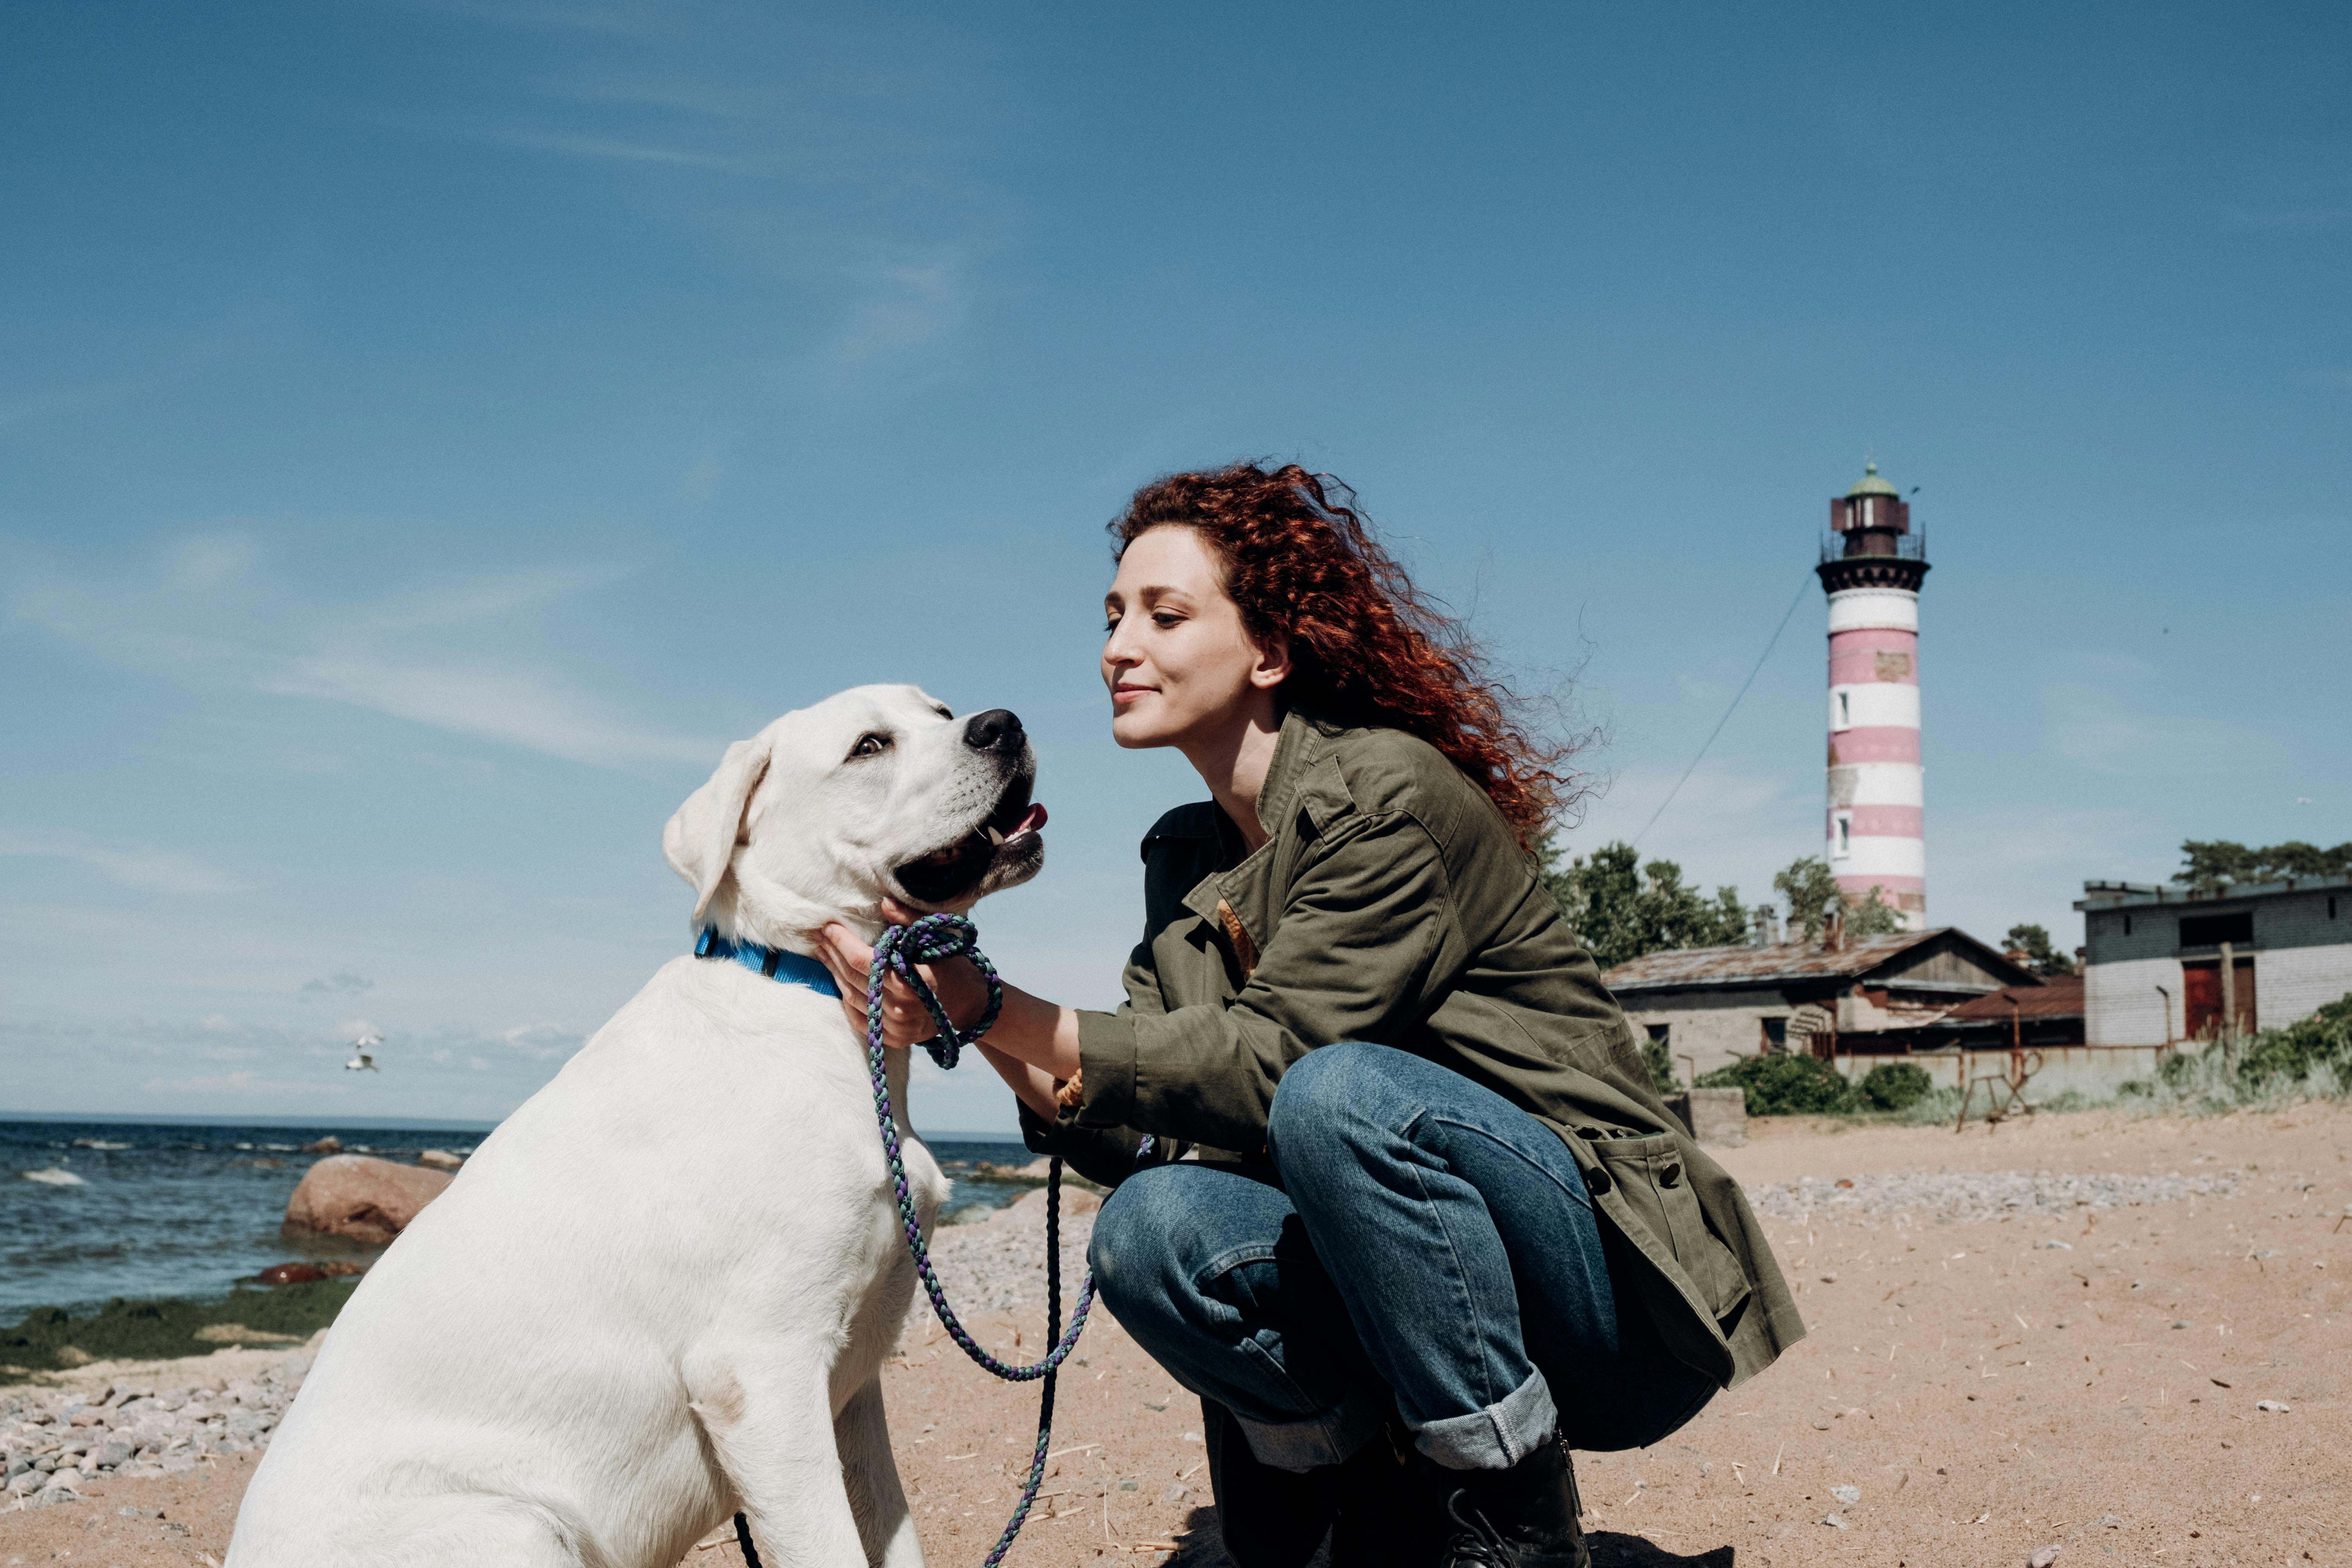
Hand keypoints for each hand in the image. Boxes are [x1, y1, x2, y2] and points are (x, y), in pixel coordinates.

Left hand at [815, 899, 982, 1049]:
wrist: (969, 1004)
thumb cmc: (953, 965)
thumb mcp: (936, 939)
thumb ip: (909, 922)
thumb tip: (884, 903)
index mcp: (914, 982)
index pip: (865, 961)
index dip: (842, 942)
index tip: (829, 926)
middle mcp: (903, 1009)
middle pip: (854, 978)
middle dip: (833, 954)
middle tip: (820, 936)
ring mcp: (897, 1027)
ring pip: (852, 997)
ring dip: (835, 973)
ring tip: (824, 953)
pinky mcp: (893, 1038)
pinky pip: (859, 1017)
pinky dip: (846, 998)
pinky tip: (838, 979)